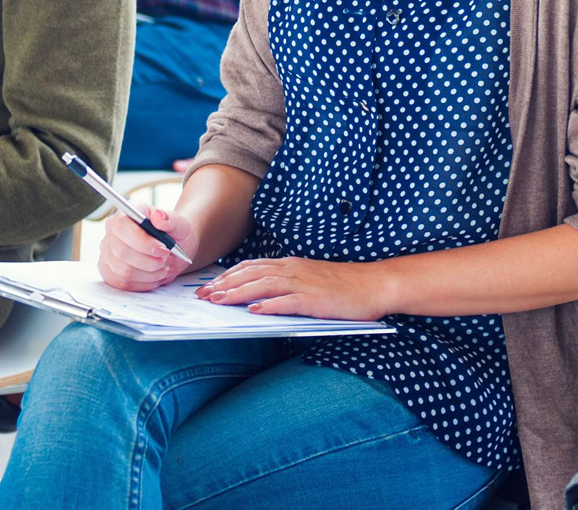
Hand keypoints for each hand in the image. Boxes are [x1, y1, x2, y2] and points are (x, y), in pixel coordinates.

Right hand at [99, 206, 195, 292]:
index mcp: (126, 213)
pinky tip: (155, 276)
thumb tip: (158, 216)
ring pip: (123, 271)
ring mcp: (107, 251)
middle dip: (150, 261)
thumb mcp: (180, 224)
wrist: (173, 249)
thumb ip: (171, 219)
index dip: (142, 241)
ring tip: (164, 267)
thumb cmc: (174, 234)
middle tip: (167, 259)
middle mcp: (112, 231)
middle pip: (121, 252)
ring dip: (149, 274)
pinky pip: (122, 283)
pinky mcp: (108, 271)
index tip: (163, 249)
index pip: (121, 226)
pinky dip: (143, 283)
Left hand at [197, 256, 395, 320]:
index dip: (228, 275)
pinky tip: (254, 312)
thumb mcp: (311, 281)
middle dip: (224, 284)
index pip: (252, 267)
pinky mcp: (317, 300)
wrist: (376, 284)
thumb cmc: (345, 286)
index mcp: (292, 265)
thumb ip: (287, 286)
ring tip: (218, 301)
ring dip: (238, 293)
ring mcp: (305, 284)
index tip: (209, 285)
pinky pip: (289, 302)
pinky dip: (269, 306)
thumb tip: (259, 299)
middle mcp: (294, 270)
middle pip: (251, 273)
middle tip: (202, 295)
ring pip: (264, 285)